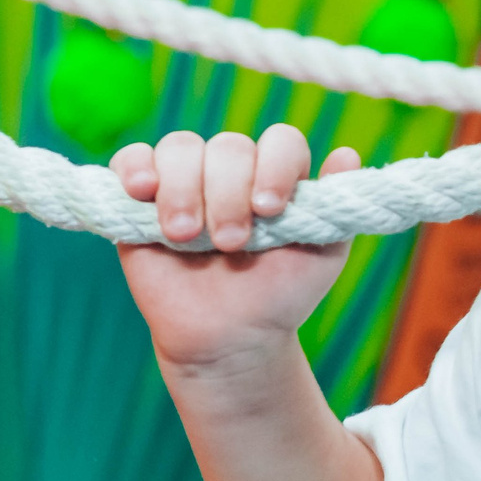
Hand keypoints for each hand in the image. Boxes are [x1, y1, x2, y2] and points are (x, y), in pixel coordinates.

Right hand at [112, 126, 362, 369]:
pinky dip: (135, 167)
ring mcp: (186, 180)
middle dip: (228, 194)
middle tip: (231, 243)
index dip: (275, 166)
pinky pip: (131, 159)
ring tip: (186, 235)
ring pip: (180, 148)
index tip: (270, 209)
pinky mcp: (141, 199)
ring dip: (184, 189)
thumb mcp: (320, 256)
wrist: (229, 338)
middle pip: (229, 146)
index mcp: (277, 176)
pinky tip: (143, 191)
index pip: (280, 142)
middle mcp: (233, 171)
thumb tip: (349, 155)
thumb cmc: (279, 296)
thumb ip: (335, 207)